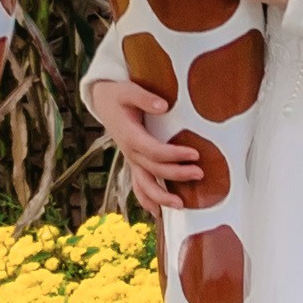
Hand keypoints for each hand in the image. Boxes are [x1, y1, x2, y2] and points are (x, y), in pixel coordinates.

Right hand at [80, 70, 225, 211]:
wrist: (102, 101)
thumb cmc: (118, 95)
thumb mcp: (128, 90)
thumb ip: (145, 98)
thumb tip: (164, 106)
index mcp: (130, 136)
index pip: (155, 151)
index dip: (175, 154)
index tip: (195, 154)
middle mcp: (130, 152)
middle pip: (154, 170)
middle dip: (177, 174)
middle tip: (199, 173)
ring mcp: (131, 160)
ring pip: (144, 185)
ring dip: (161, 197)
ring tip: (181, 205)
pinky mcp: (133, 163)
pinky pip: (138, 186)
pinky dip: (147, 200)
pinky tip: (158, 212)